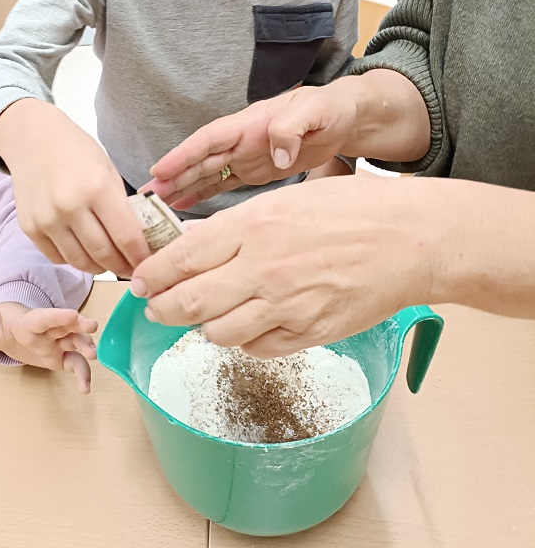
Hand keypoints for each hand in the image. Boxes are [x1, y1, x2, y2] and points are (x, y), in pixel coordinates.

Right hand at [0, 99, 149, 276]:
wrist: (32, 138)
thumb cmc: (76, 150)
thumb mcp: (108, 170)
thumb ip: (122, 205)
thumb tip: (138, 240)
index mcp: (97, 188)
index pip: (126, 236)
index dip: (141, 256)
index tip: (149, 263)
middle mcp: (70, 206)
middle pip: (104, 254)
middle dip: (122, 266)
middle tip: (132, 269)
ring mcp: (47, 219)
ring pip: (80, 261)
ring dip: (99, 267)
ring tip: (110, 263)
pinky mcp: (29, 228)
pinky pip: (58, 257)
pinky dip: (75, 259)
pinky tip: (84, 252)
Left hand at [0, 300, 97, 392]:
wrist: (9, 332)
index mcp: (30, 322)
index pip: (44, 318)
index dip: (58, 316)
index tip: (74, 315)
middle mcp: (48, 331)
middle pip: (65, 325)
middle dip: (79, 325)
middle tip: (92, 326)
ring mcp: (56, 343)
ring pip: (74, 342)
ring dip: (85, 347)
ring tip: (93, 356)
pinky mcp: (59, 357)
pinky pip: (74, 364)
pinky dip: (82, 374)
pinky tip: (85, 388)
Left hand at [131, 177, 432, 357]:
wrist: (409, 240)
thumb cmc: (352, 210)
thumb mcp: (287, 199)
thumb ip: (238, 225)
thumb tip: (194, 243)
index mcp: (255, 224)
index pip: (184, 256)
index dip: (153, 273)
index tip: (139, 281)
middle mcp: (264, 267)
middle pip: (190, 300)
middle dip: (162, 307)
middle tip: (154, 307)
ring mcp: (286, 304)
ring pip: (219, 331)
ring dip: (203, 326)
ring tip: (201, 317)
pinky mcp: (308, 333)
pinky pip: (257, 348)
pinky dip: (243, 341)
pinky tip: (246, 326)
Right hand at [142, 85, 357, 208]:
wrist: (347, 118)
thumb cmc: (330, 108)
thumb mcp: (315, 111)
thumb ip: (292, 126)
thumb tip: (277, 153)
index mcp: (250, 123)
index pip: (209, 139)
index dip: (184, 154)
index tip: (159, 169)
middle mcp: (242, 140)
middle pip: (200, 159)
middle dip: (173, 176)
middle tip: (147, 197)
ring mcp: (246, 155)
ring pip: (206, 174)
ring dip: (182, 188)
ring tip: (157, 206)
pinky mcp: (256, 170)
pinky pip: (223, 184)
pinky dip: (202, 195)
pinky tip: (183, 207)